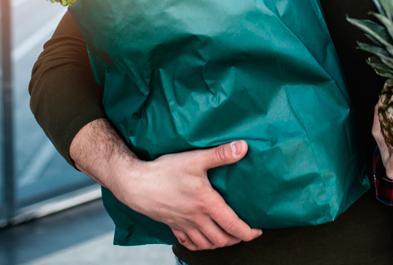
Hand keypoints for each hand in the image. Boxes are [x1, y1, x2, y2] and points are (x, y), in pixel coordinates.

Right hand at [120, 142, 262, 249]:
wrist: (135, 184)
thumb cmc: (164, 171)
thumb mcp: (195, 159)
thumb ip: (220, 154)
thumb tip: (243, 147)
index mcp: (206, 204)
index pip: (233, 225)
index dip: (248, 232)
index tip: (257, 231)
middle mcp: (196, 218)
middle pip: (221, 240)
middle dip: (236, 240)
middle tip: (245, 233)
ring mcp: (183, 224)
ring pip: (207, 244)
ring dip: (220, 244)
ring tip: (228, 237)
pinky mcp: (172, 225)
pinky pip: (189, 243)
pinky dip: (200, 245)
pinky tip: (204, 240)